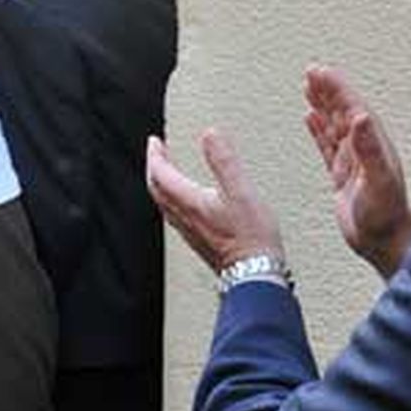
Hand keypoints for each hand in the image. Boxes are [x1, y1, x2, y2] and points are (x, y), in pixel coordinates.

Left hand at [146, 130, 283, 274]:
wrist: (256, 275)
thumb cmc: (252, 238)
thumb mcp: (242, 191)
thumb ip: (225, 161)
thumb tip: (210, 135)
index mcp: (191, 203)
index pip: (160, 175)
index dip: (155, 155)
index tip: (154, 141)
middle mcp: (185, 218)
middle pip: (157, 190)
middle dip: (155, 168)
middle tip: (158, 153)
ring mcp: (191, 232)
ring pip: (164, 204)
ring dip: (162, 184)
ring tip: (168, 172)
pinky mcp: (200, 241)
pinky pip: (176, 216)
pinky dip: (173, 200)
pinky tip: (187, 202)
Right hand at [303, 65, 410, 279]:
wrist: (383, 242)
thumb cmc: (385, 216)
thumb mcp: (378, 180)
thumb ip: (369, 149)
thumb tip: (361, 117)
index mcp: (372, 145)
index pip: (352, 108)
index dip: (337, 89)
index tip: (321, 72)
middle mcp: (363, 148)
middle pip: (343, 111)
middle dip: (328, 90)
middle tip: (311, 71)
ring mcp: (352, 160)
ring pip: (334, 124)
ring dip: (322, 105)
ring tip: (309, 86)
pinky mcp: (342, 174)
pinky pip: (327, 144)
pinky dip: (318, 129)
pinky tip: (310, 118)